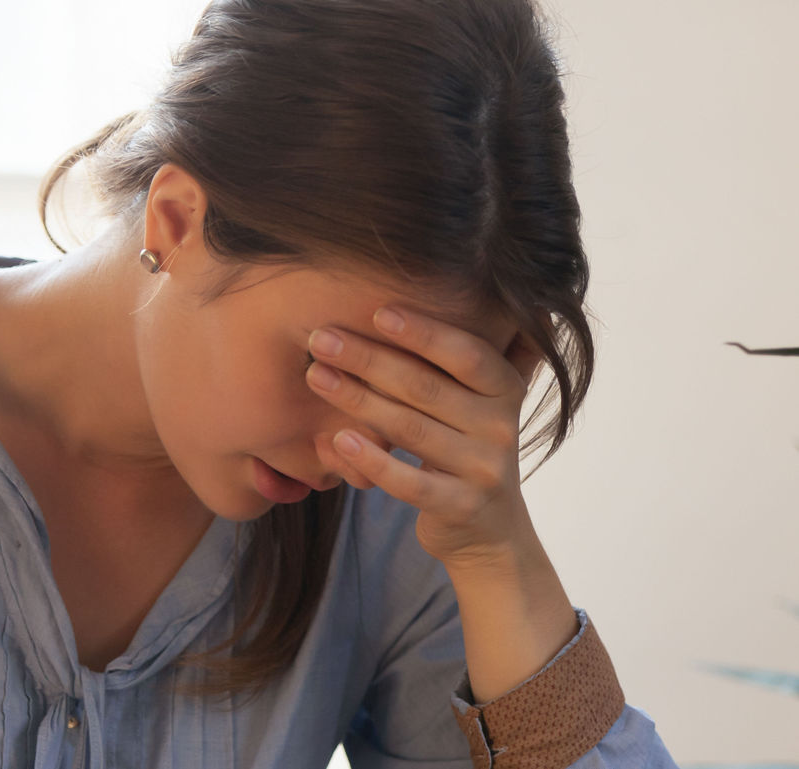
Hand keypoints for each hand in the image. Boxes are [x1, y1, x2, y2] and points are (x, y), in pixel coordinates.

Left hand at [305, 305, 543, 568]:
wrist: (488, 532)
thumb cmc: (463, 449)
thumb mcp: (476, 402)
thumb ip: (463, 358)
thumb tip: (447, 290)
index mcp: (506, 389)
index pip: (467, 353)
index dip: (424, 332)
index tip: (377, 312)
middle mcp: (502, 426)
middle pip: (426, 386)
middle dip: (368, 358)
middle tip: (320, 339)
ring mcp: (485, 469)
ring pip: (410, 428)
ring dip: (357, 399)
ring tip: (316, 376)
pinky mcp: (462, 507)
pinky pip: (409, 482)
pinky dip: (372, 459)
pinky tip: (337, 439)